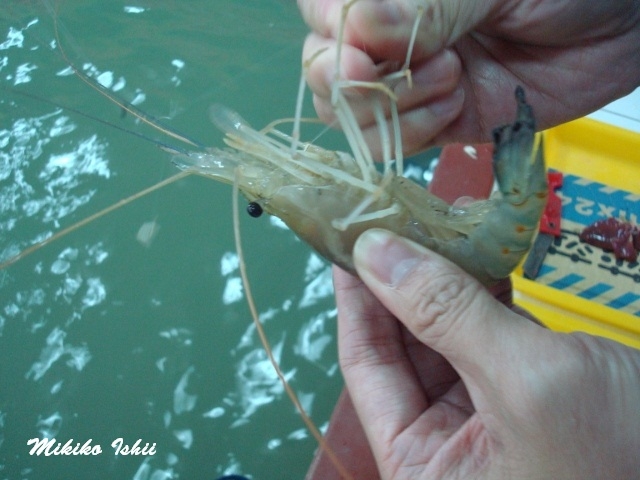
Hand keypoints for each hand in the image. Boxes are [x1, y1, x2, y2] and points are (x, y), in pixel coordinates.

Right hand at [298, 0, 639, 153]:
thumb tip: (358, 31)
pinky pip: (391, 144)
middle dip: (352, 79)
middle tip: (395, 71)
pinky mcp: (435, 122)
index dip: (329, 34)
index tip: (357, 51)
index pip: (321, 11)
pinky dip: (413, 132)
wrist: (622, 24)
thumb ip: (424, 6)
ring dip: (391, 105)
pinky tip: (455, 104)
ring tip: (450, 77)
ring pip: (349, 114)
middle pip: (323, 69)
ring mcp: (408, 82)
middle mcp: (387, 36)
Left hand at [334, 228, 639, 478]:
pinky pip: (486, 327)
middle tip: (393, 214)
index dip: (356, 293)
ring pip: (443, 327)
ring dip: (442, 272)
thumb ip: (444, 314)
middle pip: (402, 340)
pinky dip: (483, 285)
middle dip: (401, 275)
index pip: (365, 362)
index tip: (349, 234)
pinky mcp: (522, 387)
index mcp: (420, 461)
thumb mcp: (523, 380)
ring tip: (434, 217)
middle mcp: (442, 440)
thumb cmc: (616, 454)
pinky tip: (478, 244)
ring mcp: (483, 411)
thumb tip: (374, 251)